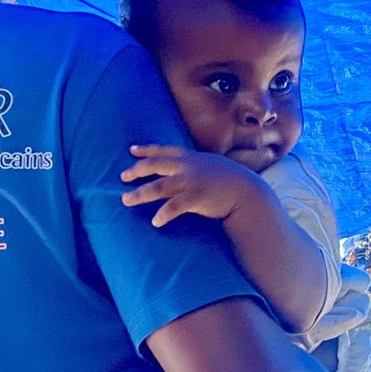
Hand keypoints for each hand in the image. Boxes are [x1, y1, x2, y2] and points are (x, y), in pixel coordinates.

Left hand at [120, 145, 262, 226]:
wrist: (247, 191)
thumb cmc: (229, 181)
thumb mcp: (211, 166)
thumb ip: (196, 167)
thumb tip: (183, 172)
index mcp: (190, 158)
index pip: (163, 151)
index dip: (146, 150)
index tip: (132, 150)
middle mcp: (187, 167)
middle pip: (154, 166)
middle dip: (136, 171)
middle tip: (123, 177)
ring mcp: (191, 181)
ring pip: (158, 186)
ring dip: (140, 194)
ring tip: (126, 200)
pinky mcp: (196, 197)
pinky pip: (174, 206)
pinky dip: (163, 214)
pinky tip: (155, 221)